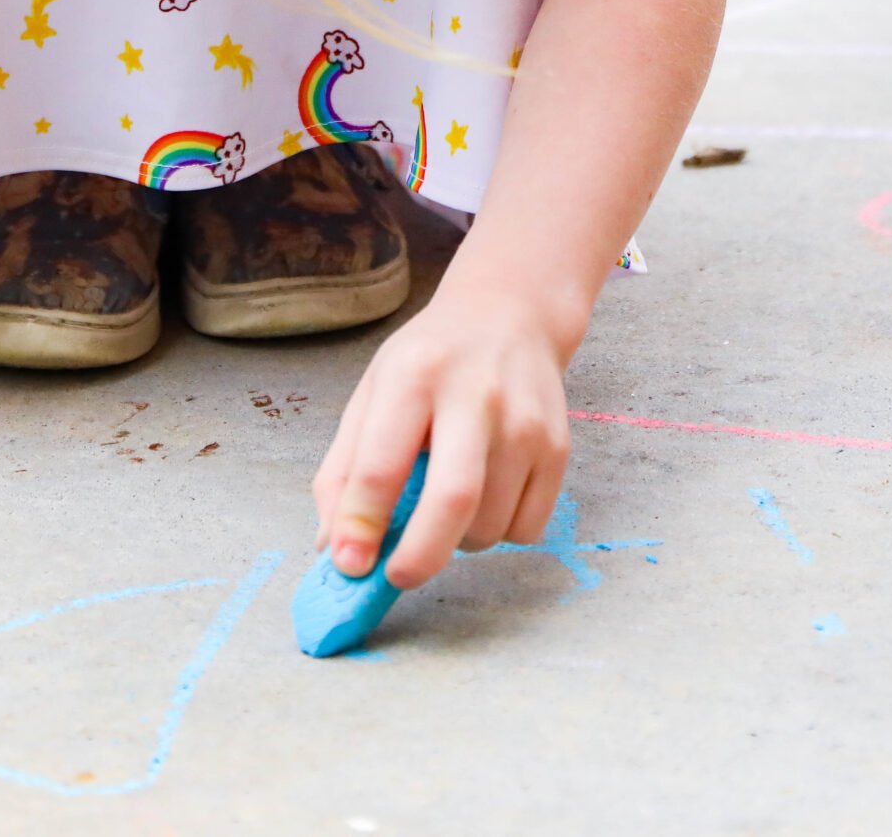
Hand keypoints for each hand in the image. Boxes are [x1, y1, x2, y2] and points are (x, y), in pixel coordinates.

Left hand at [309, 277, 577, 589]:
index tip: (348, 565)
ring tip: (444, 509)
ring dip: (457, 543)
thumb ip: (344, 470)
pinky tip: (486, 497)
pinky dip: (497, 533)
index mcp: (414, 375)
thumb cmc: (430, 361)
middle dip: (420, 556)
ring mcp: (525, 422)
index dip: (361, 524)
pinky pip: (526, 528)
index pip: (383, 464)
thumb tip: (332, 548)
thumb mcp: (373, 392)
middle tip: (396, 576)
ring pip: (489, 523)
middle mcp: (476, 394)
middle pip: (452, 500)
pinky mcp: (558, 446)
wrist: (510, 314)